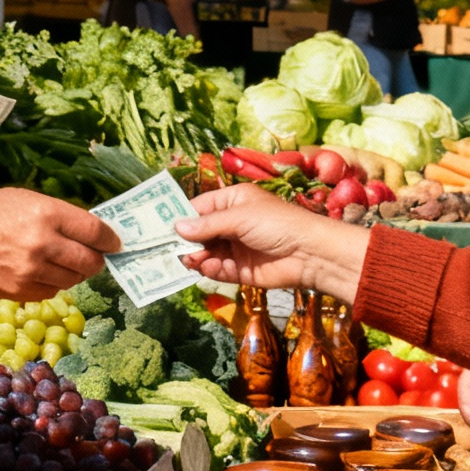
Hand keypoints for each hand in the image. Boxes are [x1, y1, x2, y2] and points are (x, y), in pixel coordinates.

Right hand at [0, 189, 120, 300]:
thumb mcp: (27, 200)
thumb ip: (60, 216)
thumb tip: (92, 233)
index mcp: (47, 214)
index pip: (95, 232)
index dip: (111, 240)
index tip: (115, 243)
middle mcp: (42, 244)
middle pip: (90, 261)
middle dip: (97, 260)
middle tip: (93, 257)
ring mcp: (31, 271)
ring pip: (74, 279)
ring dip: (74, 272)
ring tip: (61, 262)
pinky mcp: (20, 291)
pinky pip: (52, 291)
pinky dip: (53, 283)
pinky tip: (41, 271)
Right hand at [175, 184, 368, 297]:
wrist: (310, 254)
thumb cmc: (278, 224)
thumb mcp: (240, 217)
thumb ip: (208, 224)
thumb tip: (177, 227)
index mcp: (233, 201)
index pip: (199, 207)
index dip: (181, 217)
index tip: (159, 228)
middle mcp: (232, 222)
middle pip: (199, 232)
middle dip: (186, 240)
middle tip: (168, 249)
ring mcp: (236, 247)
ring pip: (206, 252)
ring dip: (196, 257)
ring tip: (188, 260)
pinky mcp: (241, 270)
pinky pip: (218, 269)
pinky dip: (210, 270)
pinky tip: (206, 268)